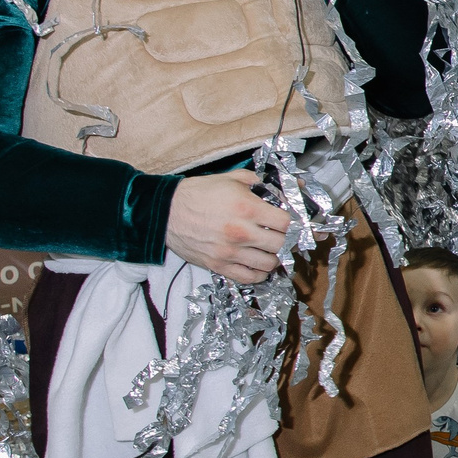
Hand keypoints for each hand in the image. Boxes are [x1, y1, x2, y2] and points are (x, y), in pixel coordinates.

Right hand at [164, 170, 289, 282]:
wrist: (164, 211)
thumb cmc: (198, 193)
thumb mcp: (232, 179)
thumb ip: (262, 182)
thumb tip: (293, 185)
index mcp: (247, 208)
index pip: (286, 223)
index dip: (290, 221)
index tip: (286, 220)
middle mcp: (241, 232)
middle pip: (281, 245)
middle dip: (284, 239)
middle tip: (280, 235)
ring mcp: (229, 252)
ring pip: (269, 264)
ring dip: (274, 257)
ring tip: (269, 249)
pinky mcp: (218, 265)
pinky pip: (249, 278)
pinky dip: (258, 273)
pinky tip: (257, 264)